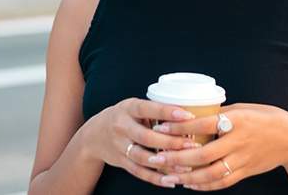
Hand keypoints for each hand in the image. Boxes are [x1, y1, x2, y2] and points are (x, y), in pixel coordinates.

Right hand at [83, 97, 201, 187]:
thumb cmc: (125, 117)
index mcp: (128, 108)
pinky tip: (171, 181)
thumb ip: (155, 110)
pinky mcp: (120, 162)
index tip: (188, 115)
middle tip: (193, 144)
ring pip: (142, 157)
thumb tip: (190, 113)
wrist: (94, 135)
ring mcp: (119, 146)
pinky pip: (138, 172)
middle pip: (146, 136)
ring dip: (164, 163)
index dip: (168, 112)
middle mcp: (121, 126)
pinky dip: (155, 178)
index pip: (149, 108)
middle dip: (170, 142)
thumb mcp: (135, 107)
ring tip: (185, 166)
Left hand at [148, 103, 287, 189]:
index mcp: (236, 120)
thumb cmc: (265, 117)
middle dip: (176, 157)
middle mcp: (238, 141)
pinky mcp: (245, 172)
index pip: (203, 124)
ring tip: (168, 176)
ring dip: (186, 177)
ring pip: (210, 173)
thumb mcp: (243, 108)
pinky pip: (221, 182)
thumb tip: (194, 114)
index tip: (160, 127)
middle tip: (156, 158)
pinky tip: (189, 184)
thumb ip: (220, 114)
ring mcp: (242, 159)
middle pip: (202, 154)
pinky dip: (203, 186)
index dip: (180, 127)